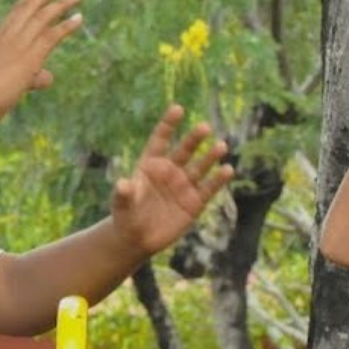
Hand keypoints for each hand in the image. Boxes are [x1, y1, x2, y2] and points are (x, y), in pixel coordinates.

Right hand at [0, 0, 81, 124]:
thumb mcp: (7, 82)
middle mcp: (10, 35)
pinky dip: (66, 26)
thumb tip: (46, 78)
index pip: (19, 8)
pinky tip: (79, 18)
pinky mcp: (30, 57)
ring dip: (62, 4)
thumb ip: (31, 78)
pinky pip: (52, 36)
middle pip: (32, 4)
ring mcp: (20, 44)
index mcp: (0, 37)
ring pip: (44, 17)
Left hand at [111, 105, 233, 257]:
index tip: (177, 109)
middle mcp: (170, 171)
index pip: (160, 140)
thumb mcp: (121, 205)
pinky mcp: (194, 203)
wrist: (136, 239)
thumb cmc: (125, 216)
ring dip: (211, 157)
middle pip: (184, 150)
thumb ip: (123, 194)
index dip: (168, 124)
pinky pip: (208, 189)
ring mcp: (183, 186)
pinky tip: (227, 170)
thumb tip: (122, 184)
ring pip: (200, 167)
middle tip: (204, 127)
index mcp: (150, 164)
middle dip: (194, 139)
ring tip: (221, 146)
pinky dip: (218, 180)